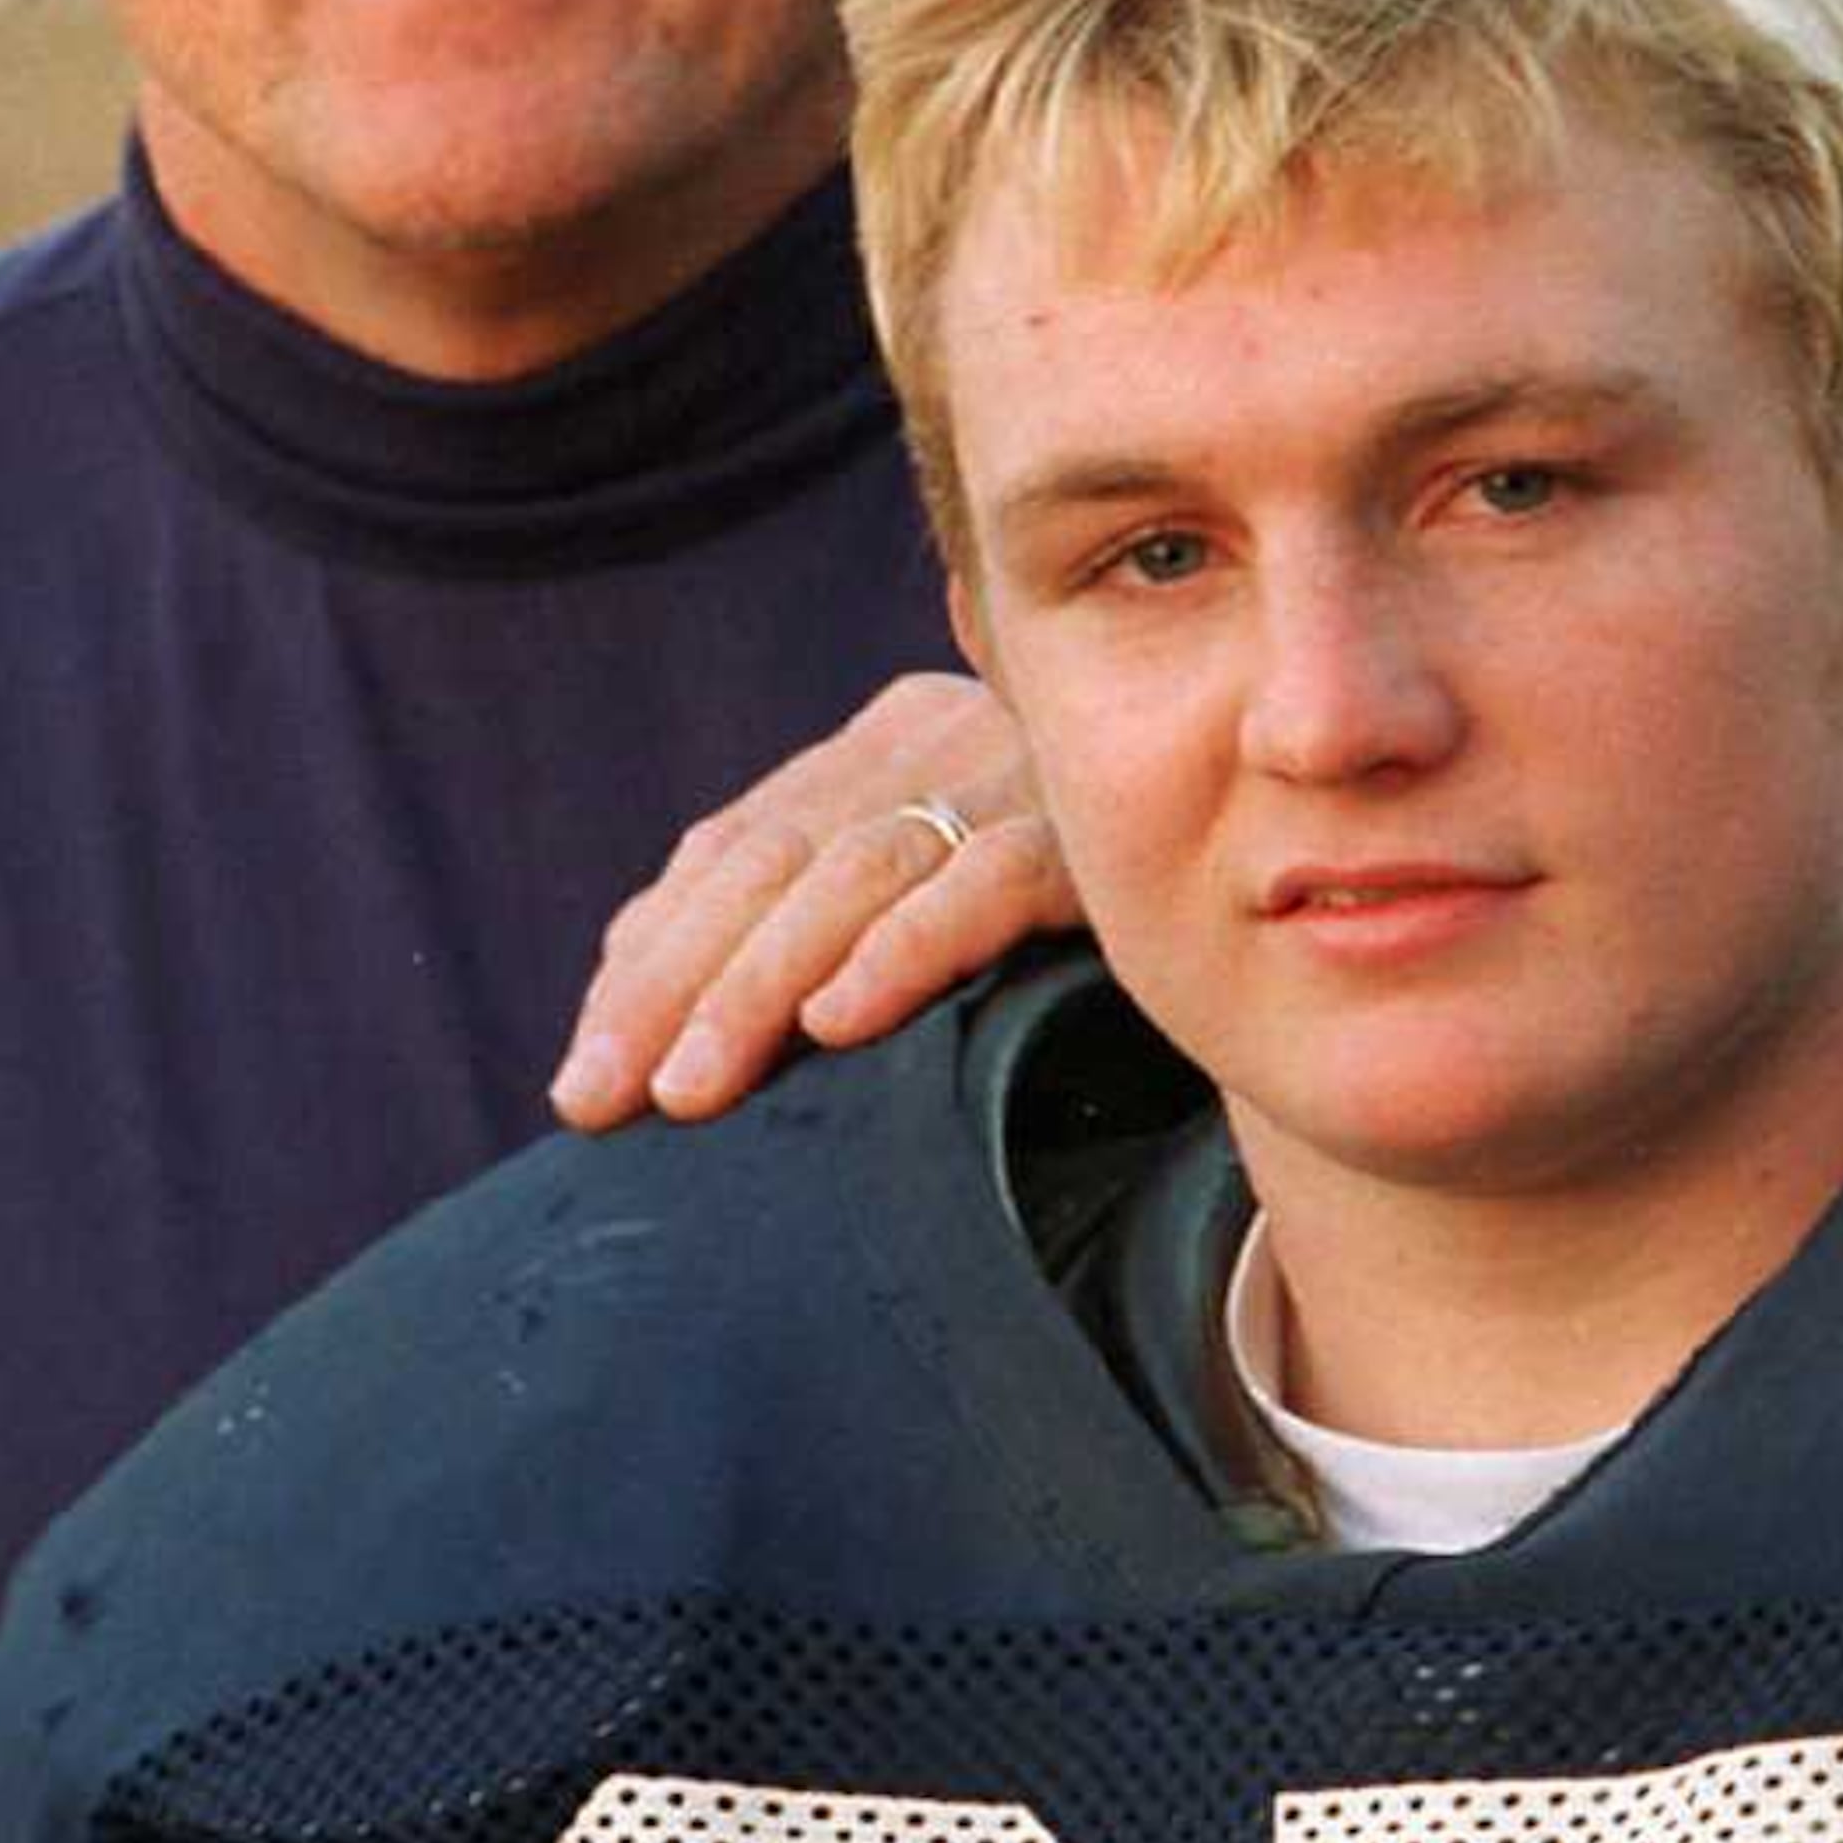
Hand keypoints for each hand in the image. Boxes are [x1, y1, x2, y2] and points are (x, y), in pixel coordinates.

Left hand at [549, 672, 1073, 1129]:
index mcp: (872, 752)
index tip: (580, 1077)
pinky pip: (984, 881)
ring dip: (760, 990)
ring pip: (851, 873)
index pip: (724, 854)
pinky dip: (907, 948)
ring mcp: (1006, 770)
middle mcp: (924, 741)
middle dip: (669, 991)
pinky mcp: (1087, 822)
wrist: (1262, 791)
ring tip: (695, 1087)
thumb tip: (653, 985)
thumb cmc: (1082, 866)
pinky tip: (845, 1021)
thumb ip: (823, 909)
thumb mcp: (935, 873)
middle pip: (764, 866)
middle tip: (605, 1101)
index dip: (643, 965)